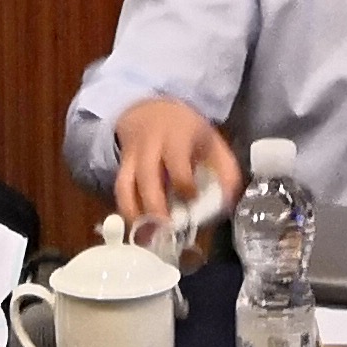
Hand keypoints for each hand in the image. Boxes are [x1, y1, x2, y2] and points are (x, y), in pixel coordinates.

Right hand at [109, 97, 239, 228]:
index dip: (185, 186)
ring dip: (135, 213)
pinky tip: (139, 226)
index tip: (192, 198)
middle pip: (147, 178)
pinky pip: (119, 191)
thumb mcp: (210, 140)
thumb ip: (224, 169)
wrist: (150, 110)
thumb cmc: (185, 130)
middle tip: (168, 229)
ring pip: (125, 186)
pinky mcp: (121, 168)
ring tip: (149, 235)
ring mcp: (131, 157)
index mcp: (176, 136)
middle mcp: (149, 146)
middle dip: (156, 207)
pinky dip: (127, 210)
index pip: (177, 164)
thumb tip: (228, 200)